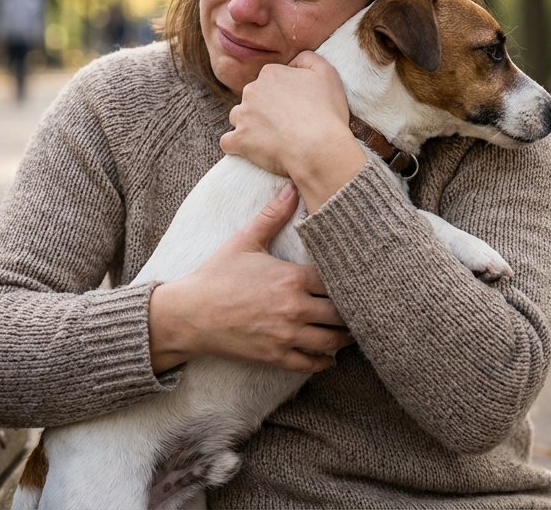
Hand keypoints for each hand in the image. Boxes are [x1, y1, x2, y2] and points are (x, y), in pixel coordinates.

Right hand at [148, 183, 353, 373]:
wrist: (189, 313)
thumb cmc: (216, 275)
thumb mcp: (245, 241)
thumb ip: (272, 215)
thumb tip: (292, 187)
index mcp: (292, 277)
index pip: (337, 280)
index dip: (349, 280)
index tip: (357, 280)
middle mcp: (294, 307)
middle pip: (341, 313)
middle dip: (352, 311)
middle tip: (361, 309)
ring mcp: (286, 334)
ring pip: (331, 341)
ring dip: (344, 338)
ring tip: (351, 333)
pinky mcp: (275, 356)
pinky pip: (310, 364)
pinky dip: (323, 362)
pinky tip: (328, 357)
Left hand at [219, 52, 366, 211]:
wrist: (319, 148)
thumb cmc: (326, 112)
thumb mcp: (327, 73)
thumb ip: (307, 59)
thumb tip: (293, 62)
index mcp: (270, 73)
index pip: (270, 80)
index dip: (283, 94)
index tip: (295, 107)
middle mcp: (251, 91)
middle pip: (253, 98)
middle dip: (264, 108)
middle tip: (286, 124)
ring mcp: (243, 116)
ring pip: (238, 117)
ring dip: (249, 125)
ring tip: (271, 138)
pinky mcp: (239, 140)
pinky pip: (228, 142)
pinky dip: (237, 146)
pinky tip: (251, 151)